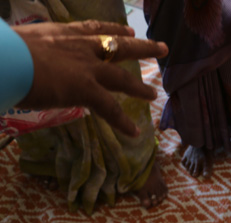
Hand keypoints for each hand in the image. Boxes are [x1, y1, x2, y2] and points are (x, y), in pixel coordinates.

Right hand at [13, 20, 168, 136]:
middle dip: (143, 47)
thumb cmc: (3, 51)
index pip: (93, 29)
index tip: (129, 30)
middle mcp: (79, 47)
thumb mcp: (20, 43)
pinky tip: (134, 132)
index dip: (113, 29)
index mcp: (62, 34)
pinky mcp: (85, 88)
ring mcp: (85, 68)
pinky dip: (122, 122)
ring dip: (139, 88)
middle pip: (119, 45)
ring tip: (153, 95)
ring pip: (121, 77)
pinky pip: (110, 108)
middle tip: (162, 48)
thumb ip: (33, 51)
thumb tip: (26, 59)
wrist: (2, 58)